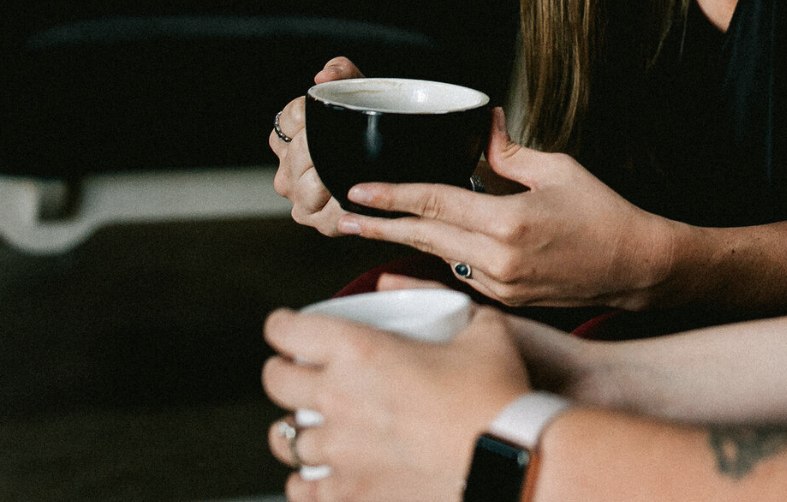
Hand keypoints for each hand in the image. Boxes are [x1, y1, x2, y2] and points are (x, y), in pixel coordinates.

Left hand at [263, 303, 527, 501]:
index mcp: (361, 350)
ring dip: (291, 428)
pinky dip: (304, 481)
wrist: (509, 463)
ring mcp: (341, 452)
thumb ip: (460, 310)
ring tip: (303, 425)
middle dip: (281, 371)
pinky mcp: (352, 496)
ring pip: (286, 439)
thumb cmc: (496, 397)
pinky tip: (314, 475)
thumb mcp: (484, 330)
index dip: (283, 325)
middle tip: (292, 369)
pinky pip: (303, 490)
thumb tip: (446, 303)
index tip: (285, 326)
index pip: (291, 330)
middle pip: (276, 381)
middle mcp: (340, 398)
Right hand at [270, 56, 362, 235]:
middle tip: (350, 142)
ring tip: (351, 169)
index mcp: (287, 136)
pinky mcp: (319, 221)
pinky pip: (327, 218)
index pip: (291, 118)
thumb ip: (342, 72)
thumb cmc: (369, 123)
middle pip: (299, 154)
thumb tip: (324, 76)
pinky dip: (342, 209)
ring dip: (330, 178)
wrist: (398, 157)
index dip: (312, 115)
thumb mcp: (358, 91)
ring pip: (308, 188)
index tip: (333, 113)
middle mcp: (287, 170)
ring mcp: (300, 198)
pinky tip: (356, 199)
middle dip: (324, 146)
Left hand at [336, 109, 677, 308]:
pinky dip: (432, 263)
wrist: (636, 267)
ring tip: (367, 228)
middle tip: (341, 215)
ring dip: (402, 242)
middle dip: (380, 224)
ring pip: (438, 259)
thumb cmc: (604, 214)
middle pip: (425, 237)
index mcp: (508, 222)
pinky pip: (459, 276)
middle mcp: (499, 260)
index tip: (359, 191)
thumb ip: (512, 153)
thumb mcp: (558, 170)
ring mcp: (502, 285)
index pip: (436, 203)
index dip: (392, 196)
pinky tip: (407, 260)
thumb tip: (485, 126)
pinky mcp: (507, 299)